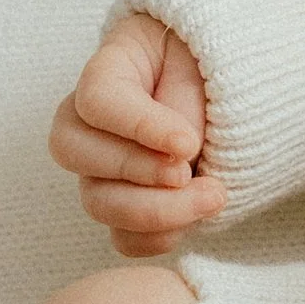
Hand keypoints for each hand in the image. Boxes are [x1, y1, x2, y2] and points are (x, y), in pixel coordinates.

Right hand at [49, 10, 225, 255]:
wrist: (230, 95)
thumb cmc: (211, 70)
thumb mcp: (202, 66)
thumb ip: (183, 103)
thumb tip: (178, 154)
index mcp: (108, 71)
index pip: (98, 99)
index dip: (140, 127)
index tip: (187, 143)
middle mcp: (87, 121)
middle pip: (73, 151)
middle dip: (137, 170)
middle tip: (188, 173)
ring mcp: (98, 168)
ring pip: (97, 201)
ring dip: (155, 211)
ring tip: (210, 198)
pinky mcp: (122, 207)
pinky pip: (122, 237)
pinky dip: (158, 236)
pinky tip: (194, 219)